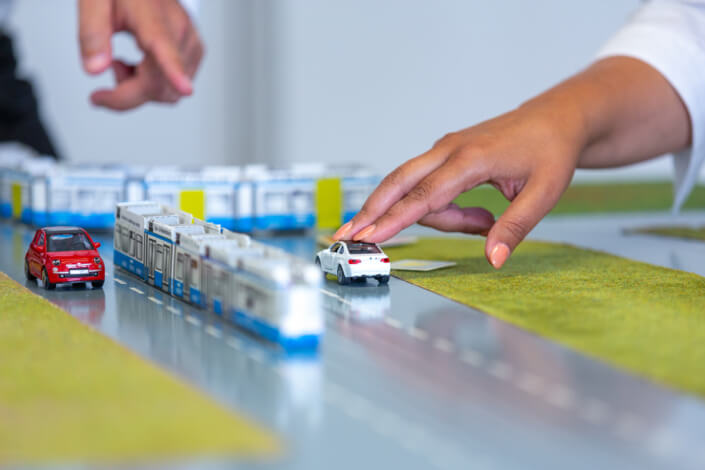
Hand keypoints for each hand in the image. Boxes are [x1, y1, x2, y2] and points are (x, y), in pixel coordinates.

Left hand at [78, 0, 203, 110]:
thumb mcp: (93, 2)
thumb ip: (92, 34)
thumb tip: (95, 70)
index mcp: (154, 17)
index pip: (165, 48)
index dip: (174, 72)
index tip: (185, 89)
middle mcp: (180, 32)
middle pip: (160, 85)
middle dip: (126, 92)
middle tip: (107, 68)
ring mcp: (191, 46)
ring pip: (167, 93)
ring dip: (138, 90)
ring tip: (121, 63)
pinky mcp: (195, 55)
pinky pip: (173, 90)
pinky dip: (151, 87)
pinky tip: (139, 66)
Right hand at [334, 102, 583, 268]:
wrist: (556, 117)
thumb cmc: (551, 151)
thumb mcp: (544, 193)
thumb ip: (515, 227)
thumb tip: (493, 260)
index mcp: (471, 159)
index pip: (424, 195)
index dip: (394, 219)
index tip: (368, 235)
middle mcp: (449, 151)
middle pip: (398, 183)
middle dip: (371, 211)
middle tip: (346, 237)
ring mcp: (444, 150)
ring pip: (415, 190)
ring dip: (439, 219)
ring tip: (485, 223)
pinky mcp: (445, 155)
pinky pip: (428, 186)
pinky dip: (440, 208)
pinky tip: (477, 216)